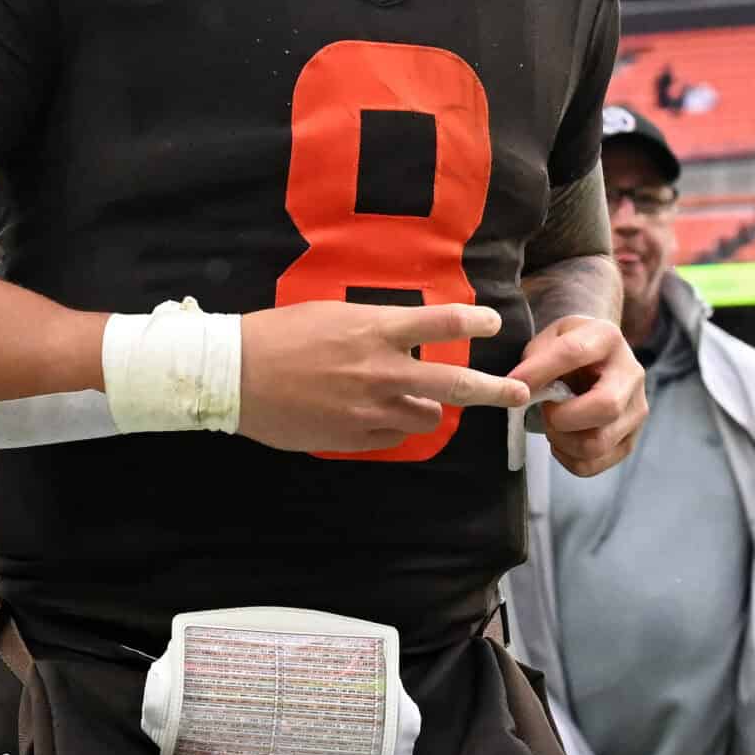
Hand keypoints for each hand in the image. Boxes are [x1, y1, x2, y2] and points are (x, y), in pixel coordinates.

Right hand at [237, 301, 514, 453]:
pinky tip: (375, 417)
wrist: (235, 376)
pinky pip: (393, 437)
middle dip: (495, 390)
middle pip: (456, 384)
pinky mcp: (355, 438)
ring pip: (427, 417)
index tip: (493, 321)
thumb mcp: (332, 316)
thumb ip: (374, 328)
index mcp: (375, 330)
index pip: (441, 321)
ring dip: (431, 409)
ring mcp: (371, 409)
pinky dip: (393, 427)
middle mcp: (382, 371)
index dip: (474, 320)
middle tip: (519, 394)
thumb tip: (404, 337)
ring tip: (422, 402)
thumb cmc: (278, 335)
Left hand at [512, 315, 645, 477]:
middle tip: (544, 410)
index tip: (514, 383)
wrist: (598, 362)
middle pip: (605, 407)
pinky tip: (562, 442)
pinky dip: (568, 459)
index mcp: (607, 339)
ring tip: (552, 427)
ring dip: (563, 441)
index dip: (540, 371)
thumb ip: (536, 358)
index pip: (575, 353)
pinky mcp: (629, 440)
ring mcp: (636, 410)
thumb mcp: (552, 338)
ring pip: (598, 443)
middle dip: (562, 417)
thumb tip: (520, 389)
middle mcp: (631, 374)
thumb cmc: (570, 349)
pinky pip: (594, 464)